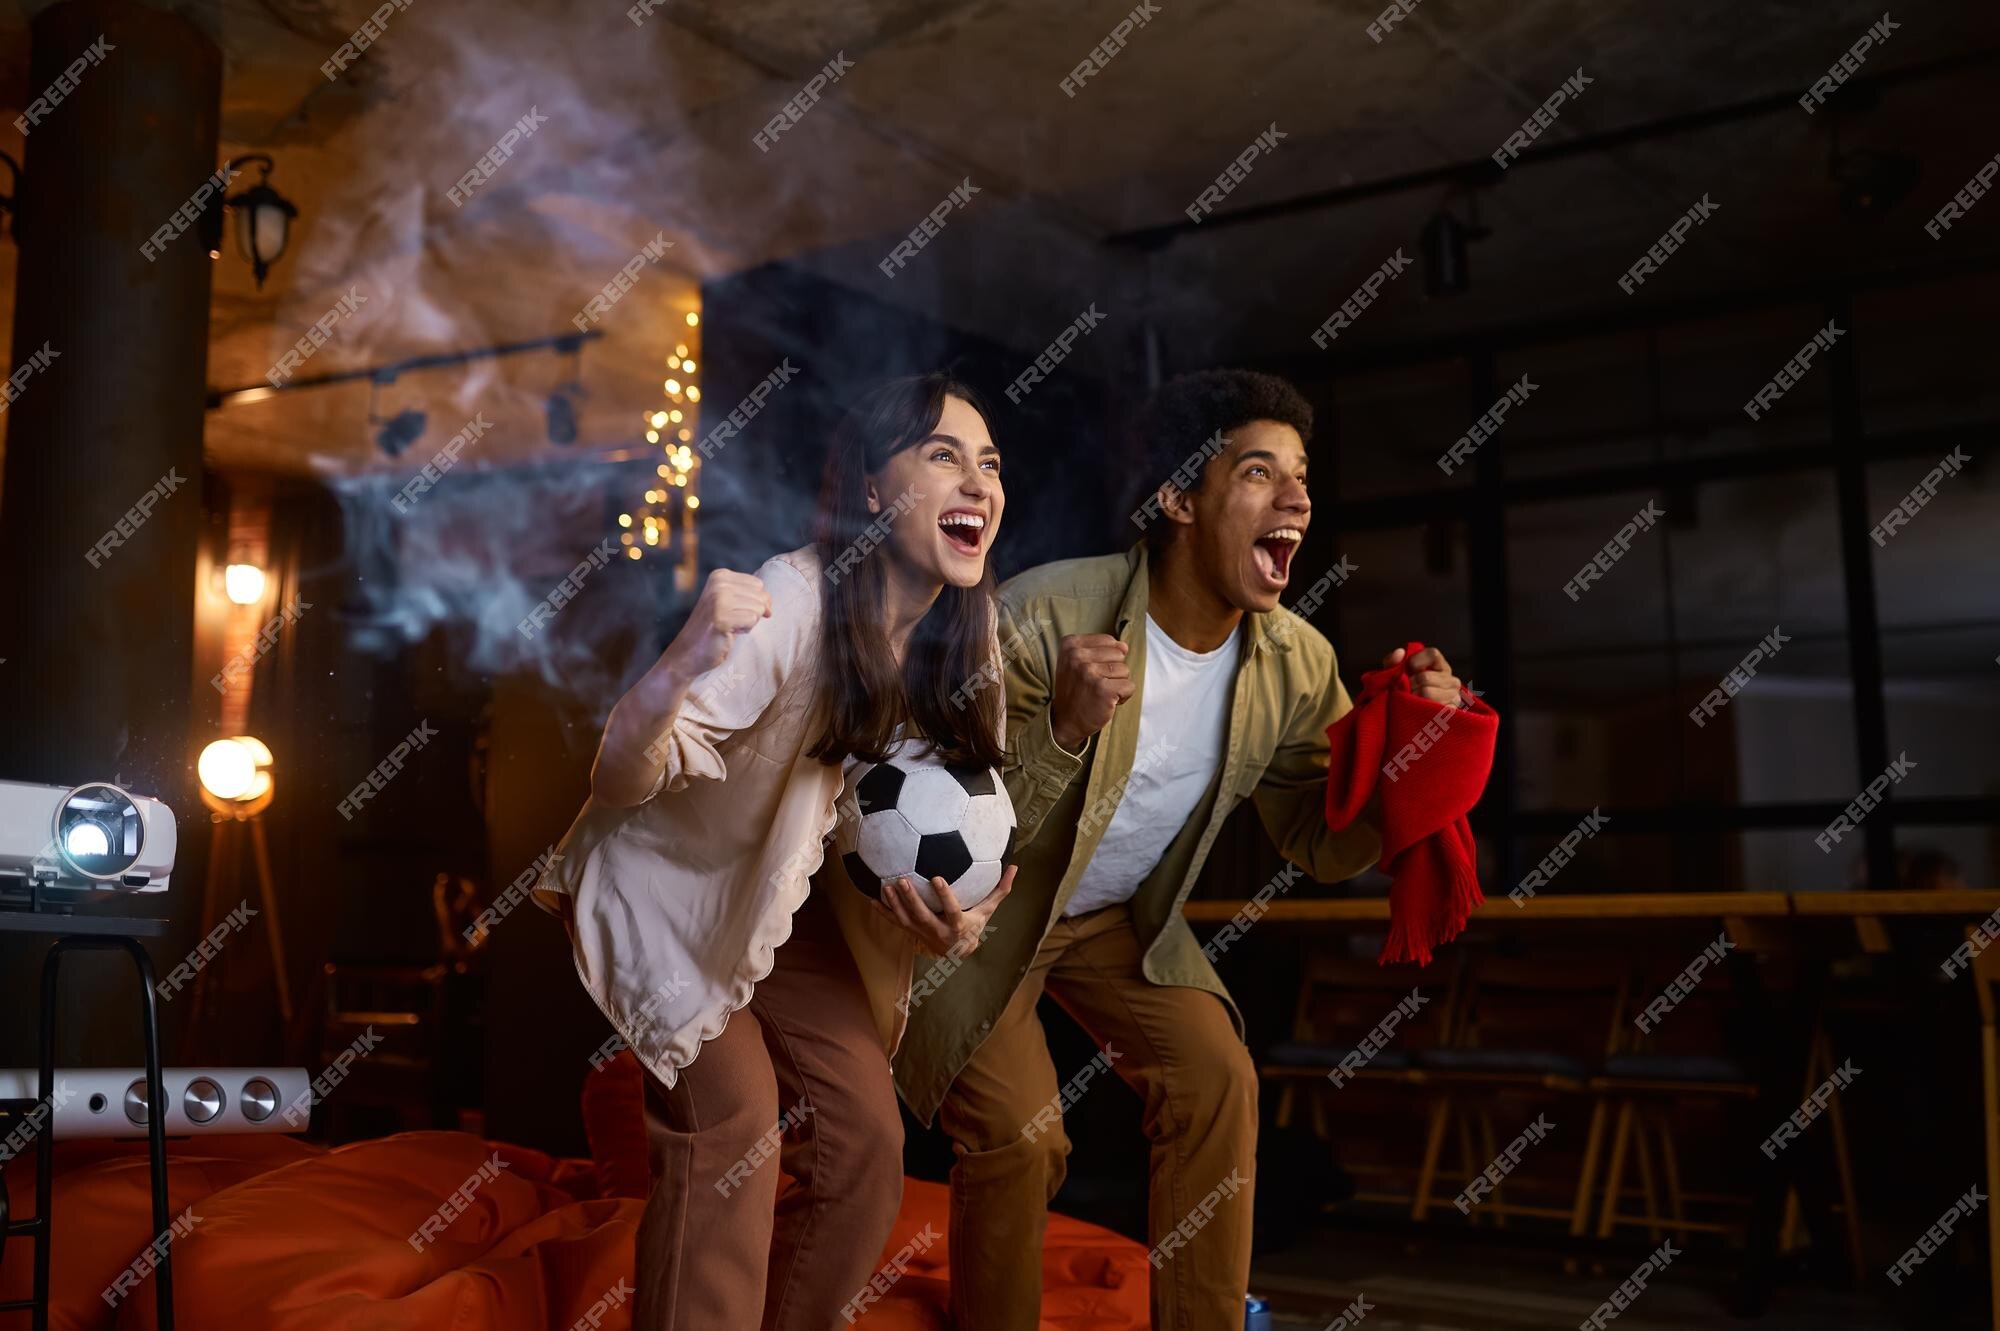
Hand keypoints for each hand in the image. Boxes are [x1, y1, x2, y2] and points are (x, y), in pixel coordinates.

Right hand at [662, 569, 770, 682]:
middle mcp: (718, 583)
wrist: (688, 651)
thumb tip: (769, 606)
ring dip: (748, 623)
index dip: (752, 602)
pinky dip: (745, 630)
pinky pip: (752, 620)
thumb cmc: (715, 627)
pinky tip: (728, 632)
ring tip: (729, 626)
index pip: (758, 585)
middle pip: (761, 596)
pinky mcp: (720, 618)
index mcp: (720, 575)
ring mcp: (718, 600)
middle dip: (751, 613)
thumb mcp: (730, 602)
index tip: (732, 611)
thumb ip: (750, 596)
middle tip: (730, 621)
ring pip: (759, 608)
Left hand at [875, 866, 1016, 957]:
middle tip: (903, 880)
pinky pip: (895, 923)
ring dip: (894, 904)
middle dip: (911, 900)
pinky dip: (882, 912)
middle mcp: (937, 931)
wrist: (958, 951)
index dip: (944, 895)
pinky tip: (871, 899)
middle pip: (922, 916)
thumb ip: (1000, 889)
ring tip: (886, 886)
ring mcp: (922, 933)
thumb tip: (1015, 867)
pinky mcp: (911, 933)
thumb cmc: (974, 924)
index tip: (937, 878)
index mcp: (957, 925)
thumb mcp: (988, 910)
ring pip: (906, 920)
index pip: (951, 910)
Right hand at [1049, 633, 1132, 751]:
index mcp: (1070, 644)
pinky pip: (1129, 686)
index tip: (1089, 673)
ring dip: (1117, 685)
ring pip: (1125, 670)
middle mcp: (1076, 655)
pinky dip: (1123, 697)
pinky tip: (1107, 702)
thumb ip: (1101, 649)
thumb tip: (1125, 646)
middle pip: (1118, 655)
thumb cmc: (1076, 690)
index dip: (1106, 659)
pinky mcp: (1102, 689)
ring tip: (1100, 693)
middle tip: (1095, 685)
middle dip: (1113, 672)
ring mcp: (1088, 672)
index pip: (1108, 642)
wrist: (1065, 722)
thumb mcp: (1078, 662)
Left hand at [1382, 645, 1464, 707]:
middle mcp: (1450, 678)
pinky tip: (1418, 709)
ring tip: (1411, 700)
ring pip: (1427, 692)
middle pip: (1426, 677)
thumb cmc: (1403, 690)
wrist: (1408, 716)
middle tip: (1405, 690)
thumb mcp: (1394, 674)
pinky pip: (1432, 707)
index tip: (1407, 670)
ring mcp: (1453, 694)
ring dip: (1413, 697)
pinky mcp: (1451, 710)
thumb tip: (1399, 652)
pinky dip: (1420, 708)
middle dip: (1410, 684)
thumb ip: (1393, 661)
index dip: (1416, 661)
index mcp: (1439, 665)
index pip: (1433, 654)